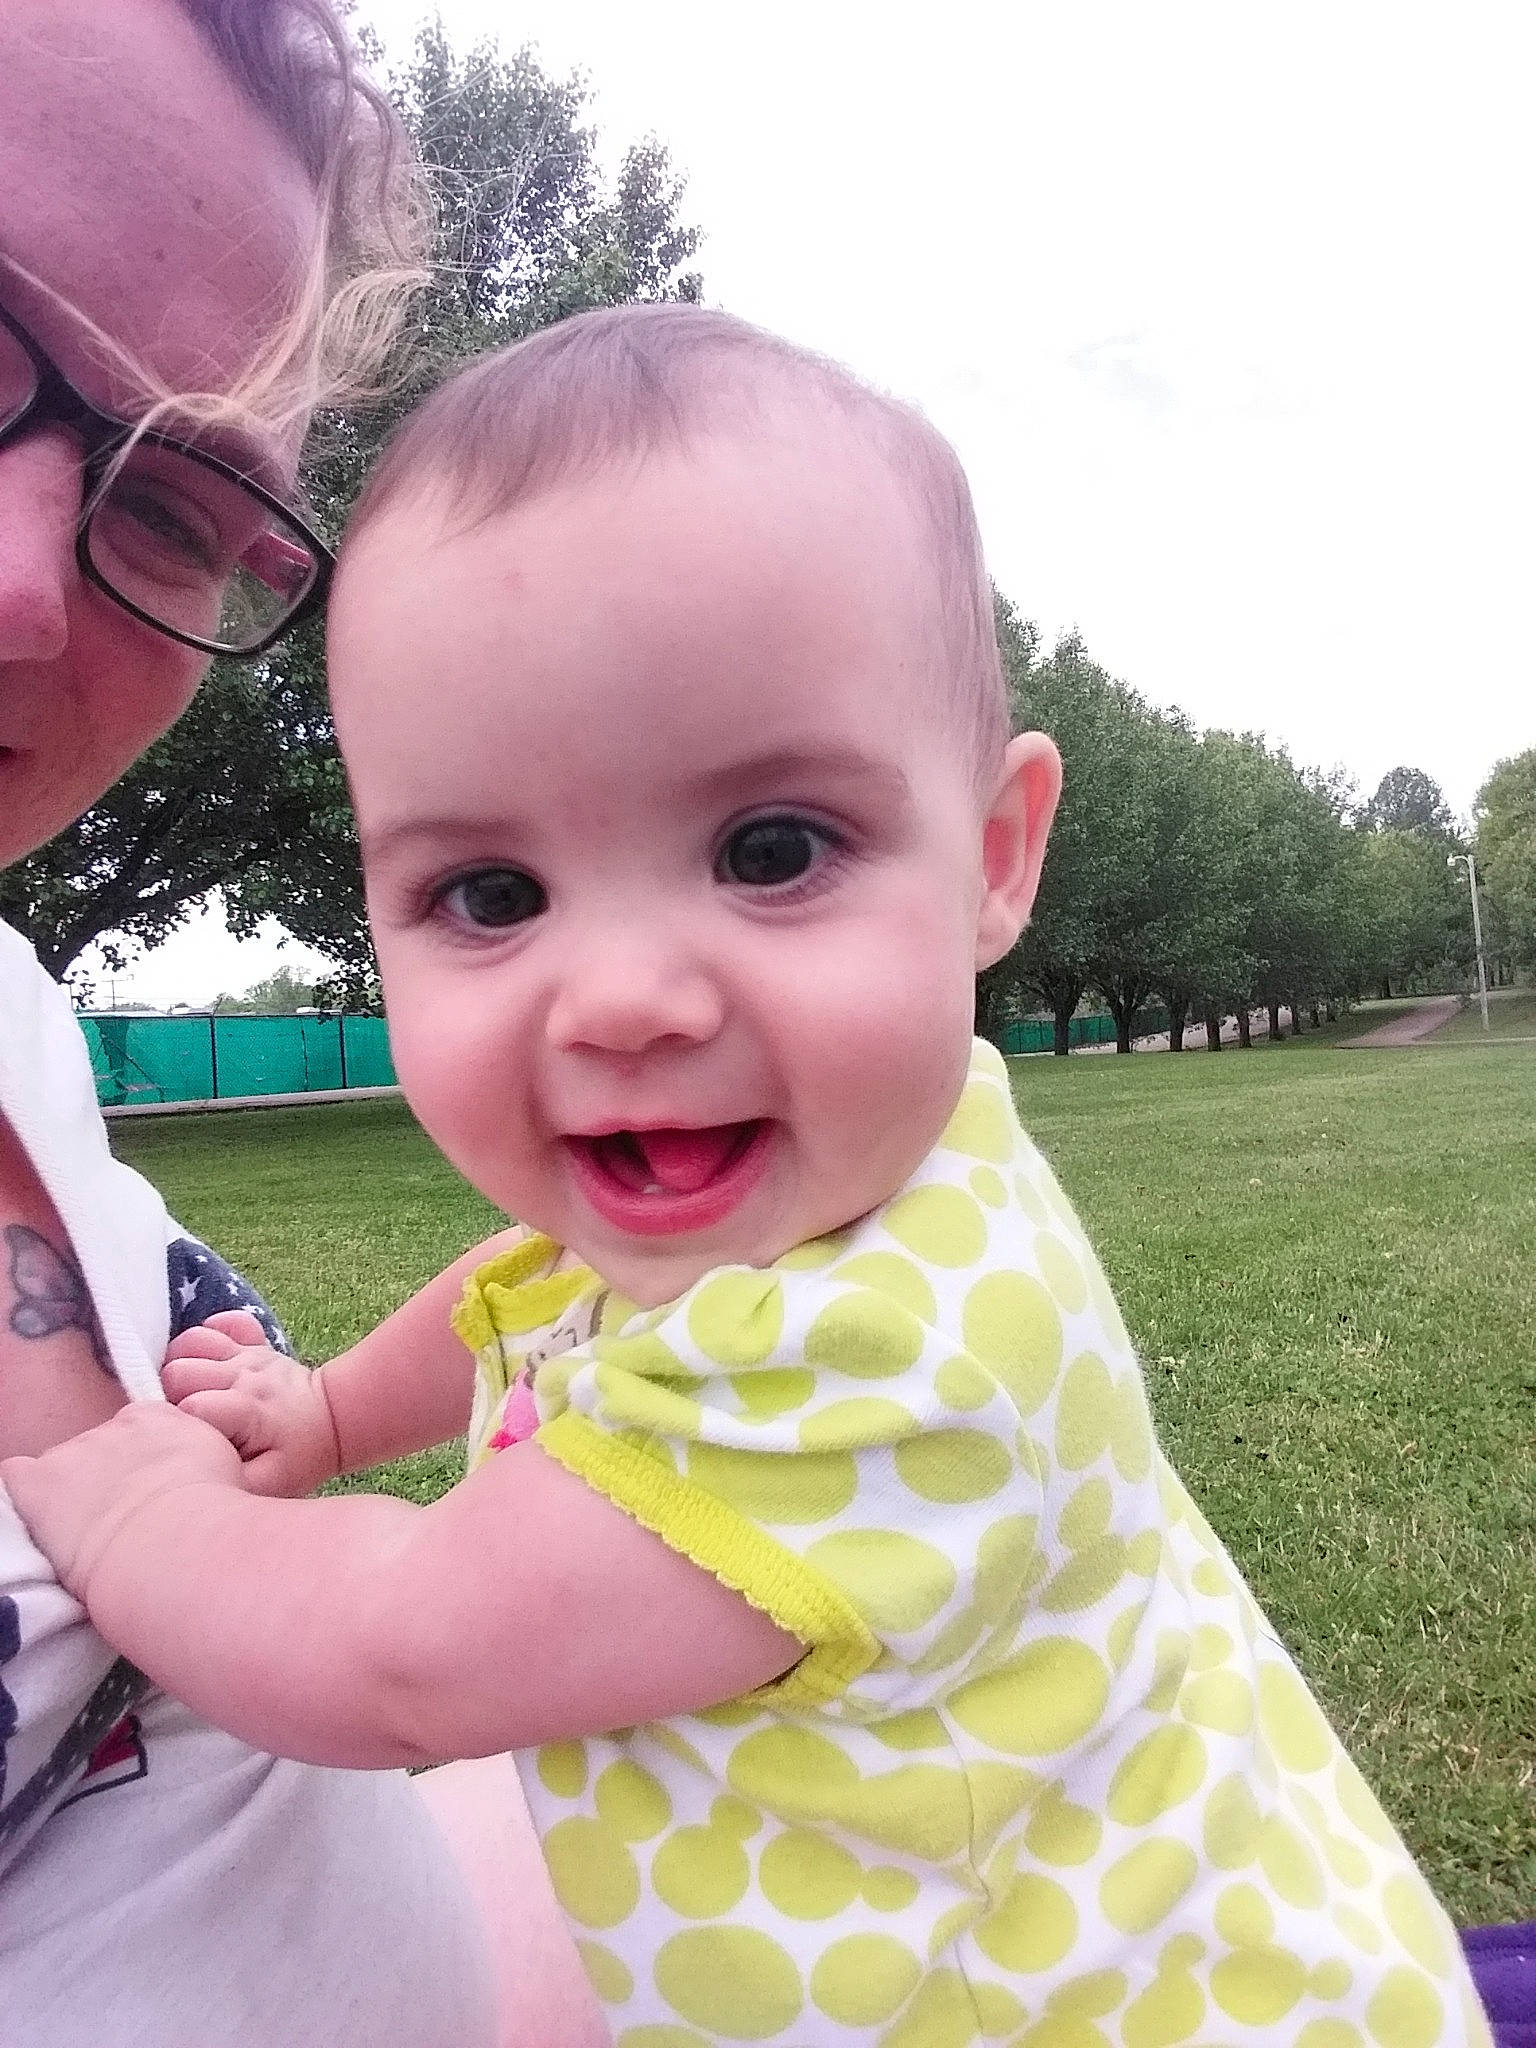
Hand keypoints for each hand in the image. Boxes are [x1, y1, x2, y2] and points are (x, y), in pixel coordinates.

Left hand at [0, 1403, 241, 1603]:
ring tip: (94, 1530)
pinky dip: (27, 1493)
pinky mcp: (39, 1482)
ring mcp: (74, 1451)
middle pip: (101, 1447)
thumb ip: (202, 1459)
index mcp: (161, 1418)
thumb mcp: (230, 1470)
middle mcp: (114, 1425)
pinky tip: (45, 1519)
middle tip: (125, 1514)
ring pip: (64, 1468)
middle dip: (107, 1474)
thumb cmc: (214, 1514)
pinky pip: (17, 1476)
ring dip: (74, 1492)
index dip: (143, 1459)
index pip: (141, 1428)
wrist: (174, 1540)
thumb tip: (201, 1471)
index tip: (151, 1486)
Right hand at [162, 1313, 341, 1496]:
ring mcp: (248, 1356)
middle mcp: (243, 1375)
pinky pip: (227, 1321)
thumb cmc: (295, 1457)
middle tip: (184, 1416)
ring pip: (193, 1340)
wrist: (331, 1421)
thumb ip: (228, 1477)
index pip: (189, 1407)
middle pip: (179, 1369)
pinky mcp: (253, 1345)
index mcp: (245, 1409)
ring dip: (183, 1362)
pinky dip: (212, 1333)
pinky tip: (212, 1360)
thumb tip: (190, 1467)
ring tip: (192, 1390)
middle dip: (170, 1393)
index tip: (183, 1438)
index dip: (175, 1424)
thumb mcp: (268, 1483)